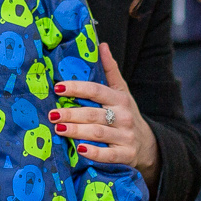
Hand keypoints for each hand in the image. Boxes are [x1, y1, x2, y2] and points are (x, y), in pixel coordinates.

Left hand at [52, 43, 158, 171]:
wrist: (147, 144)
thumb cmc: (125, 114)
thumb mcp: (121, 91)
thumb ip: (110, 70)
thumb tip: (101, 45)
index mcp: (119, 99)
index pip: (97, 90)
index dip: (77, 88)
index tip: (58, 88)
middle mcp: (123, 117)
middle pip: (94, 113)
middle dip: (72, 113)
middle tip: (52, 114)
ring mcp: (125, 137)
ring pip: (98, 133)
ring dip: (77, 131)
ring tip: (58, 128)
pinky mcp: (126, 155)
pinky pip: (108, 155)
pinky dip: (94, 153)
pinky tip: (80, 149)